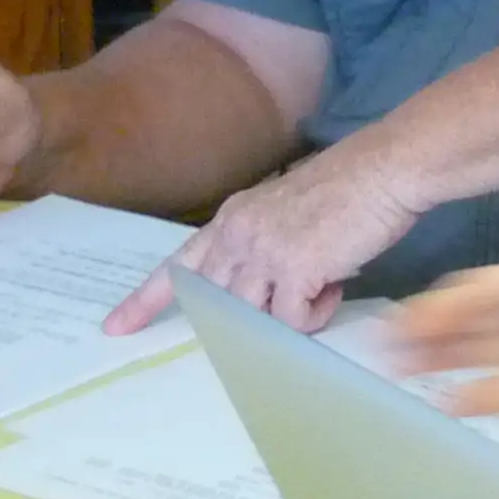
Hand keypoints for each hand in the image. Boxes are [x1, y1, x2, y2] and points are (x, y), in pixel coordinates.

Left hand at [101, 134, 419, 334]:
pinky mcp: (293, 271)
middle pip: (218, 302)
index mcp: (232, 219)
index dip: (145, 301)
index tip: (115, 327)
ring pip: (253, 317)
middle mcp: (238, 236)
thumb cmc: (348, 190)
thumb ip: (262, 249)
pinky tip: (335, 285)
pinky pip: (292, 322)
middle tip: (290, 303)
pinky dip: (316, 314)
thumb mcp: (286, 213)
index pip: (179, 267)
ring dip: (291, 313)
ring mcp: (262, 254)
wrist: (383, 171)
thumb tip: (262, 296)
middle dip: (248, 317)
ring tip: (323, 284)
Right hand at [390, 250, 498, 439]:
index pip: (483, 288)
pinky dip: (466, 397)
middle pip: (469, 321)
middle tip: (386, 341)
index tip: (413, 313)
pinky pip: (493, 395)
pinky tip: (441, 400)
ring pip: (473, 356)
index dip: (448, 300)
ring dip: (436, 358)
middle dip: (430, 328)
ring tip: (394, 366)